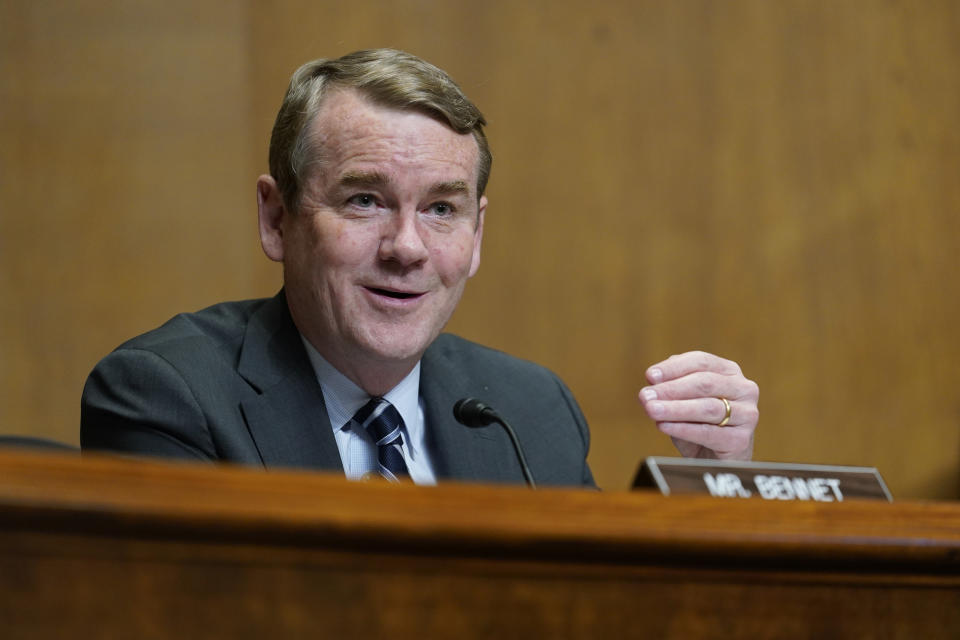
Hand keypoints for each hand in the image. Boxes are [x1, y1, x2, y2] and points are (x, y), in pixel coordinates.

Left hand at [638, 351, 757, 459]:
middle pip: (704, 383)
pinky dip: (683, 428)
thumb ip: (671, 387)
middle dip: (671, 389)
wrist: (714, 460)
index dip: (674, 367)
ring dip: (675, 408)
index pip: (701, 361)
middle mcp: (744, 389)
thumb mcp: (683, 400)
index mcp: (729, 372)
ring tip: (651, 410)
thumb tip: (653, 378)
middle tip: (645, 395)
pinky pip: (708, 433)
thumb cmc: (698, 424)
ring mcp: (747, 414)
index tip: (650, 376)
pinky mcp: (741, 440)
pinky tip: (663, 426)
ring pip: (707, 407)